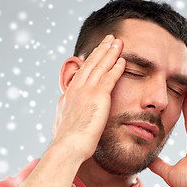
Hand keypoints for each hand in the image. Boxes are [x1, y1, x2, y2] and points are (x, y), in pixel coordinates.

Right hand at [52, 35, 125, 161]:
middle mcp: (75, 89)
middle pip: (90, 64)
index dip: (90, 61)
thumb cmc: (66, 144)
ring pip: (100, 67)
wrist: (67, 147)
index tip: (96, 53)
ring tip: (117, 41)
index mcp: (68, 96)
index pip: (81, 74)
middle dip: (100, 50)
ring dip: (109, 52)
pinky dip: (116, 67)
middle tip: (109, 38)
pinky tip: (123, 59)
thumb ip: (68, 116)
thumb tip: (66, 117)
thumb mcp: (63, 125)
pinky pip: (109, 78)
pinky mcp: (97, 96)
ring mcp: (86, 91)